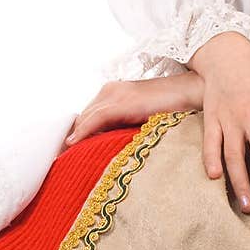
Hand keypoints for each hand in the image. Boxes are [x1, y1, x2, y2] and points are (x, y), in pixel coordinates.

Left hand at [63, 72, 203, 146]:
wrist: (190, 92)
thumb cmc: (169, 107)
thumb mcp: (138, 117)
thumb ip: (120, 125)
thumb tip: (103, 145)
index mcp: (112, 92)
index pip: (86, 115)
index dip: (76, 134)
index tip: (65, 152)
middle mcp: (109, 90)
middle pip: (82, 117)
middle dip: (71, 137)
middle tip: (59, 159)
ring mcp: (115, 94)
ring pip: (85, 118)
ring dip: (73, 137)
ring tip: (61, 157)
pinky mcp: (122, 102)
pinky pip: (94, 119)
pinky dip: (82, 132)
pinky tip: (73, 145)